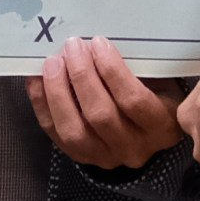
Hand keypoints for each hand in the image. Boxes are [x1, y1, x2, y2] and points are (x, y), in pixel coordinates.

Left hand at [29, 36, 184, 169]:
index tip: (98, 43)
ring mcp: (105, 157)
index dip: (112, 70)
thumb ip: (137, 66)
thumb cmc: (154, 95)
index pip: (133, 100)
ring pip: (74, 130)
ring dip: (58, 92)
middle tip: (72, 46)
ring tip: (52, 62)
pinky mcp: (81, 157)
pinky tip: (38, 80)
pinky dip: (43, 104)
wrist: (145, 132)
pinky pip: (55, 133)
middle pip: (100, 114)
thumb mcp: (159, 80)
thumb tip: (97, 43)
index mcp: (161, 126)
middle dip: (82, 75)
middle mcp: (134, 148)